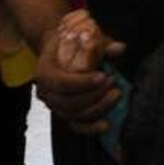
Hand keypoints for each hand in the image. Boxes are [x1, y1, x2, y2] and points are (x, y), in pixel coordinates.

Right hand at [35, 9, 125, 133]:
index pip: (61, 82)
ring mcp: (54, 105)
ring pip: (73, 115)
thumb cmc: (73, 42)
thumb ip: (102, 45)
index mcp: (45, 72)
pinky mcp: (64, 113)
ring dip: (97, 108)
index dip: (82, 82)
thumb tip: (118, 49)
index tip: (103, 76)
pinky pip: (75, 125)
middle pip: (68, 102)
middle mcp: (46, 92)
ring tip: (115, 95)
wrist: (60, 49)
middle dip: (94, 96)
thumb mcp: (87, 36)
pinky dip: (91, 128)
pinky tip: (106, 125)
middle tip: (113, 84)